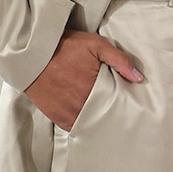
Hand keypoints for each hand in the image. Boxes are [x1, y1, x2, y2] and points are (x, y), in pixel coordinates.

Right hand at [25, 29, 143, 129]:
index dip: (122, 106)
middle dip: (110, 115)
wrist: (33, 53)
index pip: (114, 106)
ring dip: (95, 121)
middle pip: (102, 117)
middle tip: (117, 111)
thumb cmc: (66, 47)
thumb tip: (138, 78)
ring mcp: (66, 114)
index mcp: (93, 90)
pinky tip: (87, 117)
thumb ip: (119, 60)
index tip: (128, 106)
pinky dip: (81, 123)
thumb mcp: (96, 45)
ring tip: (103, 115)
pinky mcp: (56, 117)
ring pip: (88, 124)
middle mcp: (80, 106)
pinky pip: (73, 127)